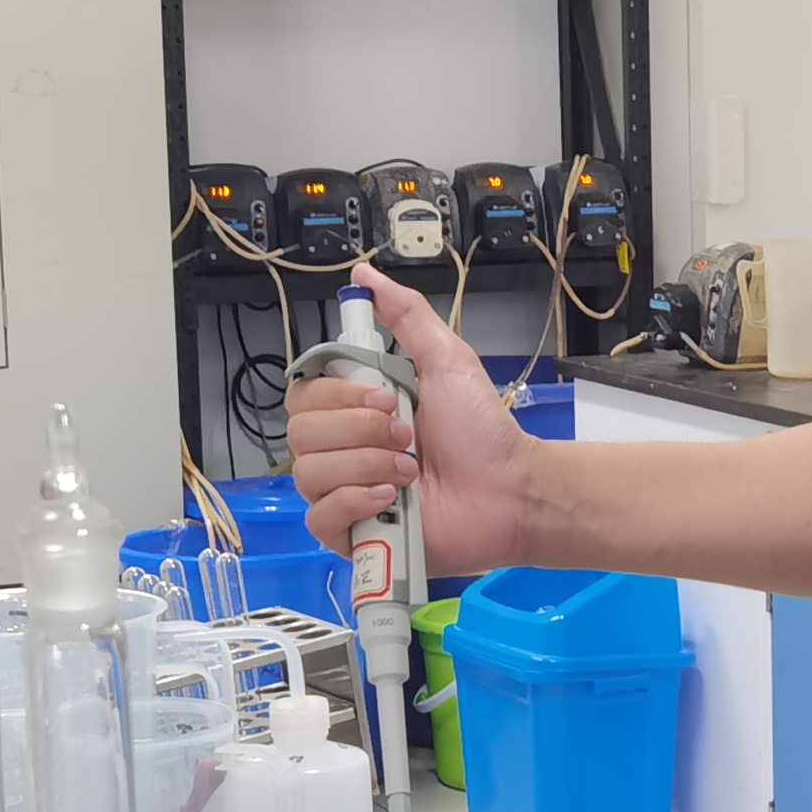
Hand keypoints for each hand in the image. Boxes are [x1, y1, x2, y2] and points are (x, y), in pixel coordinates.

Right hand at [283, 270, 550, 568]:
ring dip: (367, 465)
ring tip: (412, 471)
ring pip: (309, 473)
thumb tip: (365, 275)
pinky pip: (319, 517)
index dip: (339, 395)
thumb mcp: (446, 360)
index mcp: (355, 410)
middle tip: (410, 437)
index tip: (388, 396)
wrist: (510, 490)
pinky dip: (355, 502)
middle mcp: (343, 449)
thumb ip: (406, 316)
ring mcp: (344, 493)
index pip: (304, 394)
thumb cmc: (481, 432)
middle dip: (361, 430)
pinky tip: (392, 498)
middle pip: (301, 433)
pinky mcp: (352, 536)